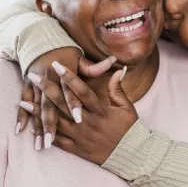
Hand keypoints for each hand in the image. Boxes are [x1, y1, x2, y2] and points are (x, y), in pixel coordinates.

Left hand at [23, 61, 137, 163]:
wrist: (129, 154)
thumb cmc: (129, 129)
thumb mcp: (127, 108)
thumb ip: (118, 89)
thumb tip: (117, 70)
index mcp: (101, 111)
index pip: (82, 92)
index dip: (69, 78)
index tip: (57, 66)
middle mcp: (88, 123)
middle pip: (64, 104)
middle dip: (48, 89)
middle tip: (34, 77)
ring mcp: (81, 136)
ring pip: (57, 122)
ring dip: (39, 112)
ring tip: (25, 100)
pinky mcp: (77, 148)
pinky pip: (58, 141)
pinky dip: (46, 133)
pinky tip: (33, 126)